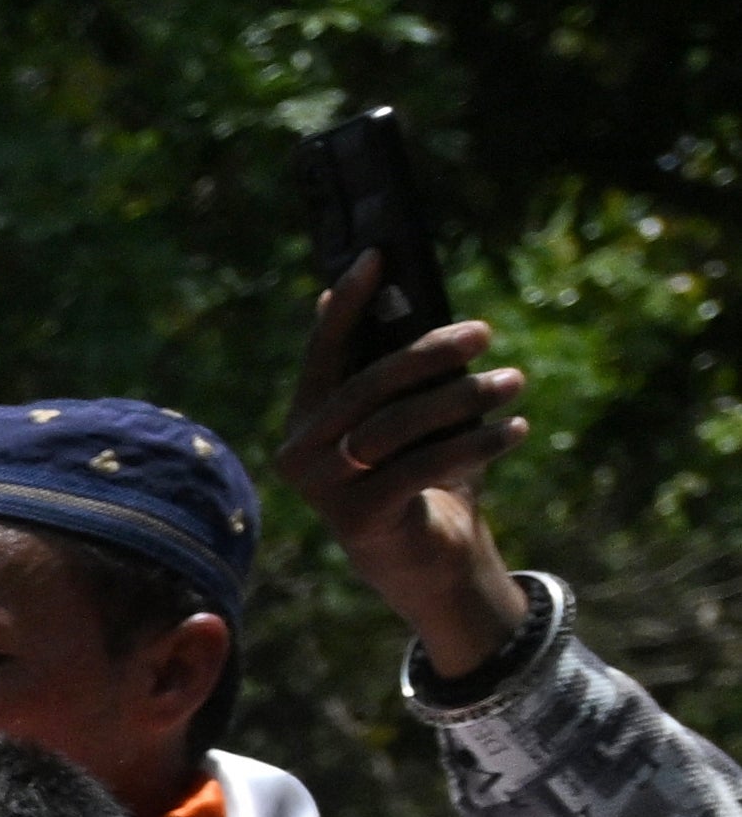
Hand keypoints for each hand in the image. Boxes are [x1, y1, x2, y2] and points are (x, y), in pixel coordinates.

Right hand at [272, 262, 535, 686]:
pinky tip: (515, 429)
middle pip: (369, 385)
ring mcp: (324, 490)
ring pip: (399, 425)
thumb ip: (394, 371)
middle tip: (484, 333)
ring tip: (515, 382)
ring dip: (465, 398)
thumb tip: (390, 294)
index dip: (350, 304)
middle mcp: (301, 453)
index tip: (379, 255)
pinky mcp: (359, 519)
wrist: (424, 561)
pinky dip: (476, 443)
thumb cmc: (419, 475)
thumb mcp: (408, 418)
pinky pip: (423, 466)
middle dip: (430, 352)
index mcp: (306, 420)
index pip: (324, 352)